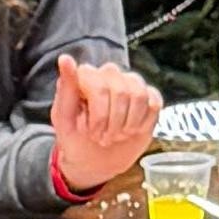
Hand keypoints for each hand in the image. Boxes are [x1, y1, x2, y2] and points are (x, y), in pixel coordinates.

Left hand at [49, 54, 161, 202]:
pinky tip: (131, 131)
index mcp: (86, 75)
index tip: (89, 132)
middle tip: (102, 138)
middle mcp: (109, 73)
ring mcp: (131, 83)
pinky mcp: (149, 96)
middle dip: (112, 124)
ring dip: (127, 125)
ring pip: (139, 96)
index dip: (98, 116)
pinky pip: (154, 103)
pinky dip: (143, 124)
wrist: (95, 161)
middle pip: (122, 92)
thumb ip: (66, 88)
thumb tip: (65, 58)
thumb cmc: (75, 139)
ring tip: (115, 135)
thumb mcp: (63, 119)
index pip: (100, 87)